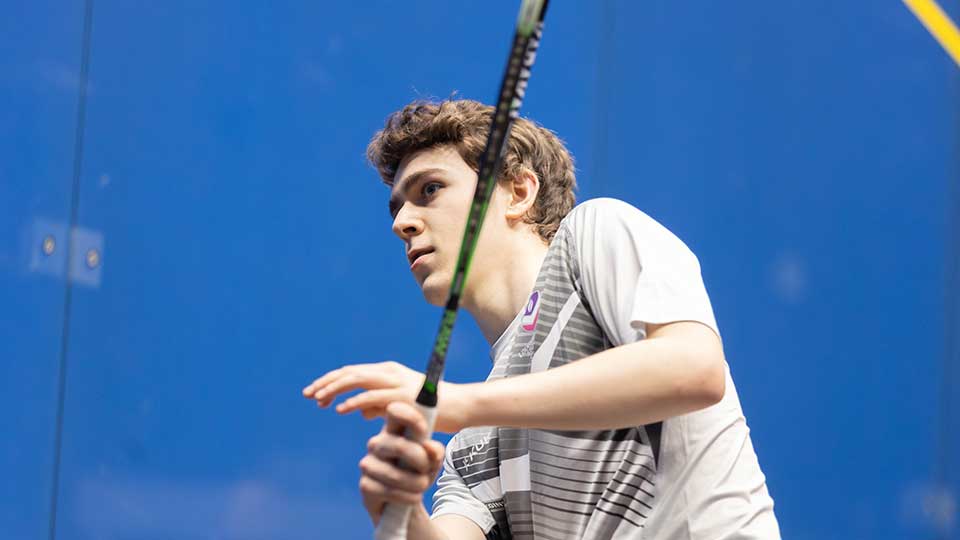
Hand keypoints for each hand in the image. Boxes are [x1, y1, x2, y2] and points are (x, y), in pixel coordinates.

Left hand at [302, 361, 470, 432]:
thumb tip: (360, 411)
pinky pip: (372, 396)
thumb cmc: (430, 409)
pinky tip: (340, 409)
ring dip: (335, 389)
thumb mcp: (398, 406)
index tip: (313, 393)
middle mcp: (389, 372)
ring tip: (318, 401)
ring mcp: (395, 381)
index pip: (352, 372)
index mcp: (387, 371)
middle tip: (307, 394)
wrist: (460, 407)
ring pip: (357, 379)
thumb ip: (378, 407)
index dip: (330, 382)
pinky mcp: (402, 395)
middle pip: (349, 372)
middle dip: (325, 383)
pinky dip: (354, 401)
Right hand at [359, 402, 445, 524]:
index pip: (395, 411)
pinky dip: (407, 497)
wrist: (406, 503)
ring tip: (421, 487)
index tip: (423, 430)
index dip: (409, 417)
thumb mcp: (432, 461)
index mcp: (393, 430)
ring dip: (416, 484)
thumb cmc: (418, 474)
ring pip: (396, 474)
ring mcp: (368, 464)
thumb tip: (430, 447)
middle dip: (420, 461)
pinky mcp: (365, 486)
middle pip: (399, 446)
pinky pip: (390, 491)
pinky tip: (412, 498)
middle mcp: (377, 443)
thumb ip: (435, 452)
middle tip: (426, 469)